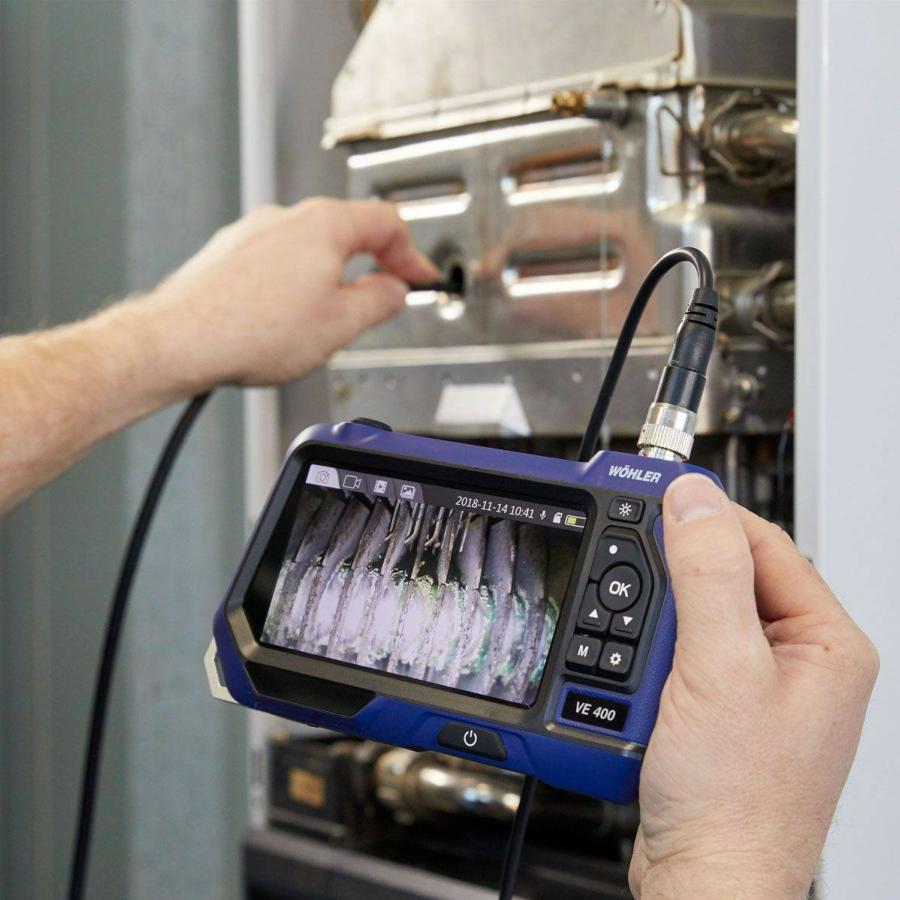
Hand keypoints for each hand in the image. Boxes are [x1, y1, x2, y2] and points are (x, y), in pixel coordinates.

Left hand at [148, 198, 436, 388]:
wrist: (180, 341)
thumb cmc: (251, 331)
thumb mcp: (340, 325)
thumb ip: (380, 302)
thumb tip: (393, 291)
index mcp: (323, 225)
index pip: (386, 222)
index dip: (412, 253)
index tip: (419, 276)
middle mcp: (286, 218)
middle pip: (347, 230)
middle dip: (373, 263)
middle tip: (385, 295)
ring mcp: (252, 233)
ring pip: (310, 247)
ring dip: (332, 275)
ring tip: (331, 317)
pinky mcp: (228, 254)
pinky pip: (277, 261)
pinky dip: (296, 282)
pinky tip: (289, 317)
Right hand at [631, 474, 877, 898]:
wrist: (706, 880)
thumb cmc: (736, 802)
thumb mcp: (720, 669)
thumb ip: (708, 575)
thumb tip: (694, 500)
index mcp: (826, 644)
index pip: (764, 543)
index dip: (708, 516)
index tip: (657, 493)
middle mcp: (800, 662)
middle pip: (728, 575)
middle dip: (677, 573)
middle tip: (636, 567)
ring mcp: (759, 686)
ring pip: (699, 614)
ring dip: (659, 616)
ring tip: (639, 638)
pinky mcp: (722, 707)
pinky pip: (684, 652)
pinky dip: (652, 651)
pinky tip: (637, 668)